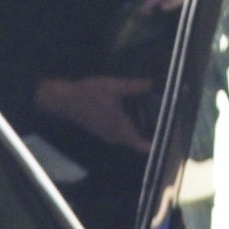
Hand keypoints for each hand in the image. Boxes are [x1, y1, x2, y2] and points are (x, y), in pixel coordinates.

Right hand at [31, 76, 153, 151]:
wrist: (63, 99)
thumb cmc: (88, 93)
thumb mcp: (112, 86)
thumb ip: (132, 87)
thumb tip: (150, 84)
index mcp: (120, 129)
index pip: (140, 144)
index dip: (152, 145)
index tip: (164, 140)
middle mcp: (115, 136)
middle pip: (135, 141)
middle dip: (147, 134)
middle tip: (161, 122)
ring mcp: (107, 135)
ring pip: (126, 137)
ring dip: (136, 130)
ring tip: (150, 117)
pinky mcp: (101, 130)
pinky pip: (119, 133)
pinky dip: (127, 126)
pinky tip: (131, 113)